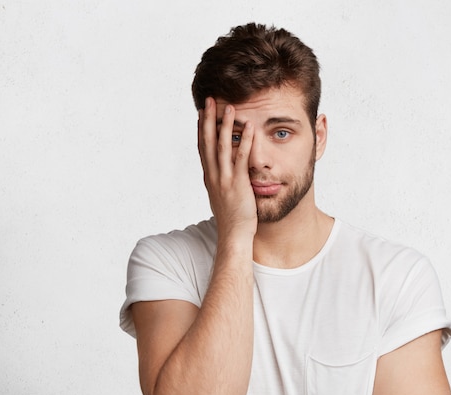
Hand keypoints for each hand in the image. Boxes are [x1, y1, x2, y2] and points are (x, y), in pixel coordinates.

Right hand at [198, 97, 256, 238]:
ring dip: (225, 125)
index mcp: (210, 178)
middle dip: (208, 120)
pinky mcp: (238, 184)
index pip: (202, 148)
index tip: (200, 112)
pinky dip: (245, 141)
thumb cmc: (232, 220)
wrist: (234, 236)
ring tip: (229, 107)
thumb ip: (222, 184)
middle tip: (208, 100)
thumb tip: (222, 176)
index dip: (200, 129)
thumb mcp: (223, 198)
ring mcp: (225, 179)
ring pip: (222, 147)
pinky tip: (249, 128)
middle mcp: (214, 176)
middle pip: (207, 142)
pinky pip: (242, 158)